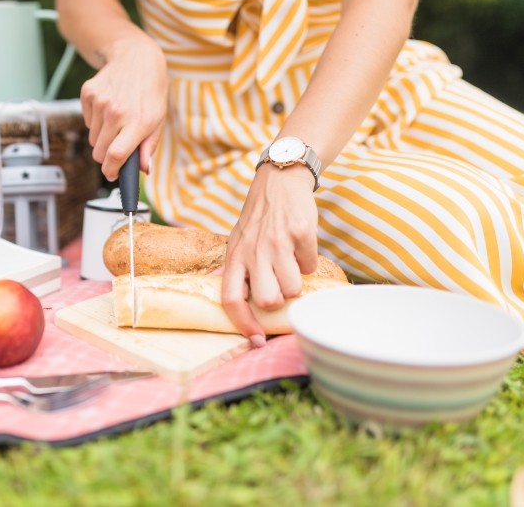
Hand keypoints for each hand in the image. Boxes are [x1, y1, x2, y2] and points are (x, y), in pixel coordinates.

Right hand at [80, 40, 167, 179]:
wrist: (136, 58)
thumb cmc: (150, 93)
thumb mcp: (158, 120)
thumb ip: (149, 146)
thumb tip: (143, 170)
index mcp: (137, 122)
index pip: (115, 156)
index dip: (111, 171)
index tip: (112, 174)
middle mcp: (116, 112)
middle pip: (99, 152)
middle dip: (107, 156)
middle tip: (117, 146)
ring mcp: (100, 102)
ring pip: (93, 138)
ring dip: (102, 136)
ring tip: (117, 120)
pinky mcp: (88, 94)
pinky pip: (86, 121)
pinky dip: (95, 121)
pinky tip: (108, 107)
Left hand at [221, 164, 318, 344]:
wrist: (279, 183)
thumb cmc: (257, 219)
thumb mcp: (236, 240)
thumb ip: (230, 266)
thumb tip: (212, 283)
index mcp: (235, 257)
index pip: (231, 299)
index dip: (244, 323)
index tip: (257, 339)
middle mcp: (254, 252)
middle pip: (268, 300)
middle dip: (279, 300)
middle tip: (279, 285)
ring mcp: (278, 243)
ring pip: (294, 288)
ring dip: (297, 282)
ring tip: (291, 264)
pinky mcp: (301, 233)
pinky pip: (311, 265)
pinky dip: (309, 261)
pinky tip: (300, 247)